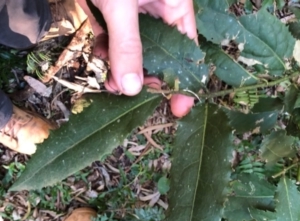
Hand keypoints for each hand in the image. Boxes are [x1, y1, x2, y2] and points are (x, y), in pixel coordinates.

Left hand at [77, 0, 195, 116]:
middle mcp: (157, 13)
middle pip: (157, 56)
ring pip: (133, 52)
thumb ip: (127, 45)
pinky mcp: (111, 14)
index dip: (184, 81)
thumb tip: (130, 89)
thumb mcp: (122, 4)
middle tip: (130, 93)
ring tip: (109, 82)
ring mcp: (133, 15)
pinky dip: (106, 53)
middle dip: (144, 78)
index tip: (179, 108)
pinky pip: (112, 41)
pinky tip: (99, 59)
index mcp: (174, 6)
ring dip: (121, 70)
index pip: (186, 52)